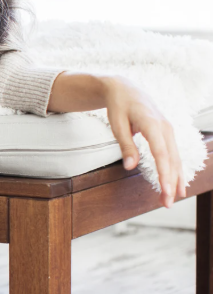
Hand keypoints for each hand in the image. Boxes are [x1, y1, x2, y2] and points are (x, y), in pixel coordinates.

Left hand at [102, 75, 185, 206]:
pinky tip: (177, 184)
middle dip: (171, 183)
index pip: (161, 154)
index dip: (164, 174)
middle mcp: (165, 127)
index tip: (165, 191)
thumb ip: (126, 145)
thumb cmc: (119, 106)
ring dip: (176, 179)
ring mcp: (169, 130)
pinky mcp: (167, 133)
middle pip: (171, 159)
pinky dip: (175, 169)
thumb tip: (130, 167)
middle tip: (167, 204)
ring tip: (173, 199)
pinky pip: (173, 154)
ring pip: (176, 158)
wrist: (125, 89)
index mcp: (153, 124)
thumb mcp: (117, 125)